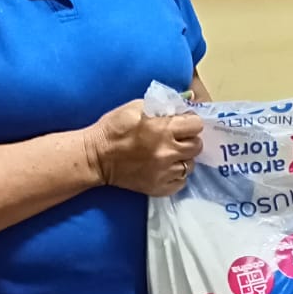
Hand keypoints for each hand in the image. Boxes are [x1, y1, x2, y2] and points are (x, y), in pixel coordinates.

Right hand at [84, 101, 202, 195]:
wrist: (95, 158)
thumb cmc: (113, 129)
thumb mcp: (136, 106)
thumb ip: (162, 106)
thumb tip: (184, 105)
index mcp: (163, 129)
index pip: (196, 125)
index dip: (190, 122)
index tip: (181, 124)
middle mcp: (167, 152)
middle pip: (197, 146)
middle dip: (189, 140)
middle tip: (176, 139)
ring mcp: (164, 172)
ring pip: (191, 165)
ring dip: (182, 158)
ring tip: (168, 155)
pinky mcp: (159, 187)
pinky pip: (181, 182)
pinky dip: (176, 175)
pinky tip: (164, 168)